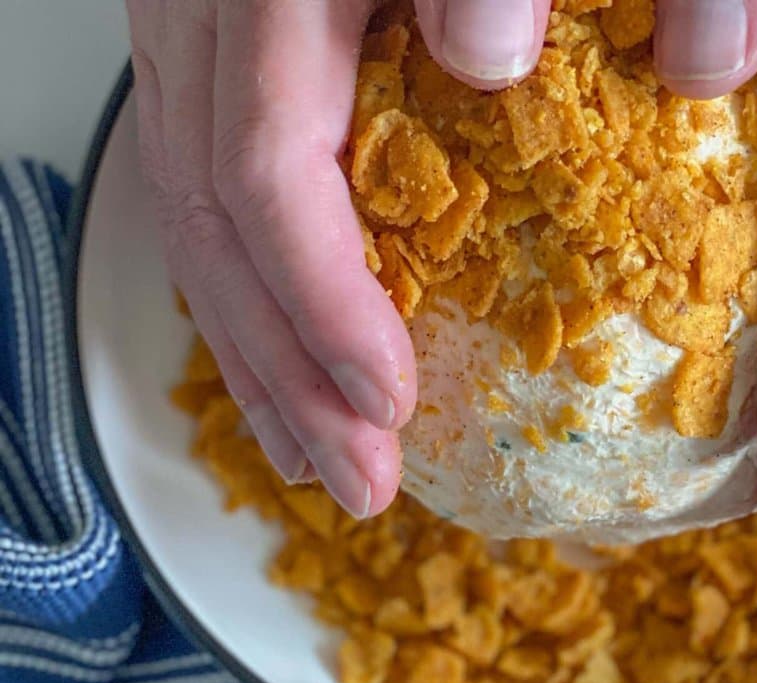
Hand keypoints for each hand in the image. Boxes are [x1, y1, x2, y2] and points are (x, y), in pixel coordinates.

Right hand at [127, 0, 412, 517]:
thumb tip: (487, 51)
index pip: (264, 169)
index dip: (321, 301)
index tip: (391, 399)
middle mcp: (205, 2)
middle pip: (212, 221)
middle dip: (285, 371)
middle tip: (358, 482)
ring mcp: (189, 18)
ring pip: (192, 217)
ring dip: (256, 356)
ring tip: (319, 463)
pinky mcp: (204, 37)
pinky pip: (204, 186)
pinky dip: (247, 293)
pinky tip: (287, 368)